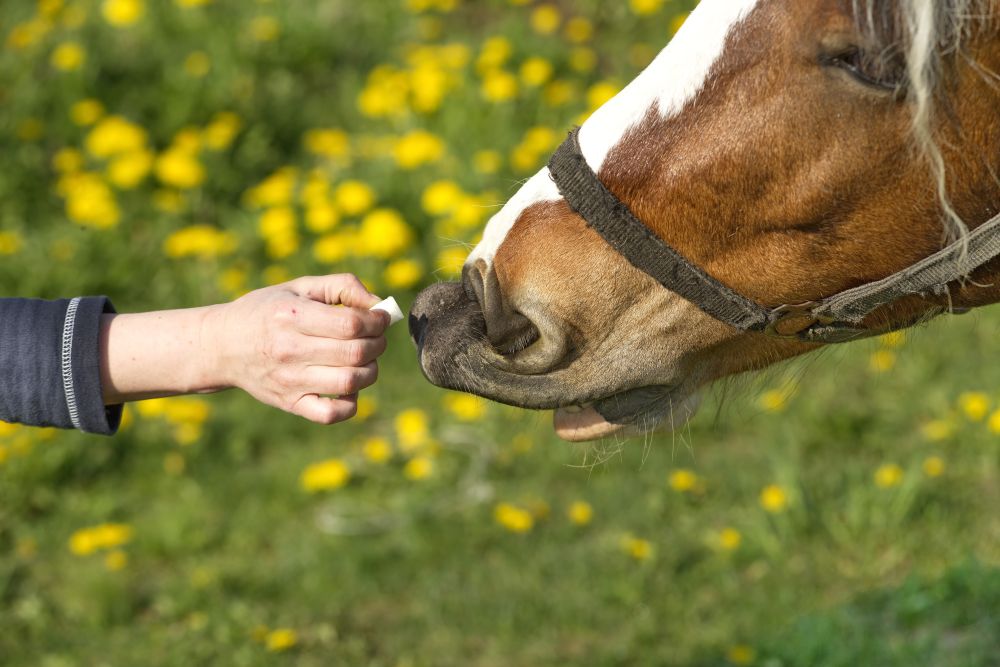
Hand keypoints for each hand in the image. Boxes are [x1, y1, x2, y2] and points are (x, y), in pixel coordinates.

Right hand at [204, 274, 389, 423]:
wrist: (222, 346)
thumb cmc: (267, 311)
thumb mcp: (299, 288)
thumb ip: (341, 286)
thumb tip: (378, 304)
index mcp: (291, 317)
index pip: (351, 324)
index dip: (376, 321)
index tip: (380, 318)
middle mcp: (289, 350)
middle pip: (355, 353)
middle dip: (377, 344)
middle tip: (375, 338)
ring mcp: (290, 381)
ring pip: (350, 382)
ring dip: (370, 370)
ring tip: (365, 360)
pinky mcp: (290, 403)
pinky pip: (331, 414)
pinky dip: (351, 403)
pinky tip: (348, 386)